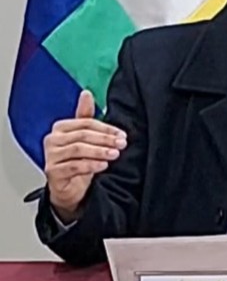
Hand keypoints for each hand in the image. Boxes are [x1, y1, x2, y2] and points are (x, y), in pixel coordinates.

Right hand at [43, 90, 127, 218]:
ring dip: (100, 151)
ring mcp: (51, 156)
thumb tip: (86, 93)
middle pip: (82, 136)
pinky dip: (91, 165)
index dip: (106, 128)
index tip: (122, 135)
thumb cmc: (77, 160)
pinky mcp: (52, 172)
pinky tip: (103, 165)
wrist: (69, 187)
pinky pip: (73, 166)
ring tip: (115, 154)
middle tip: (121, 144)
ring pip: (78, 150)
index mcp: (60, 128)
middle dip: (105, 139)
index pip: (85, 123)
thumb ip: (86, 116)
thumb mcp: (84, 138)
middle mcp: (52, 140)